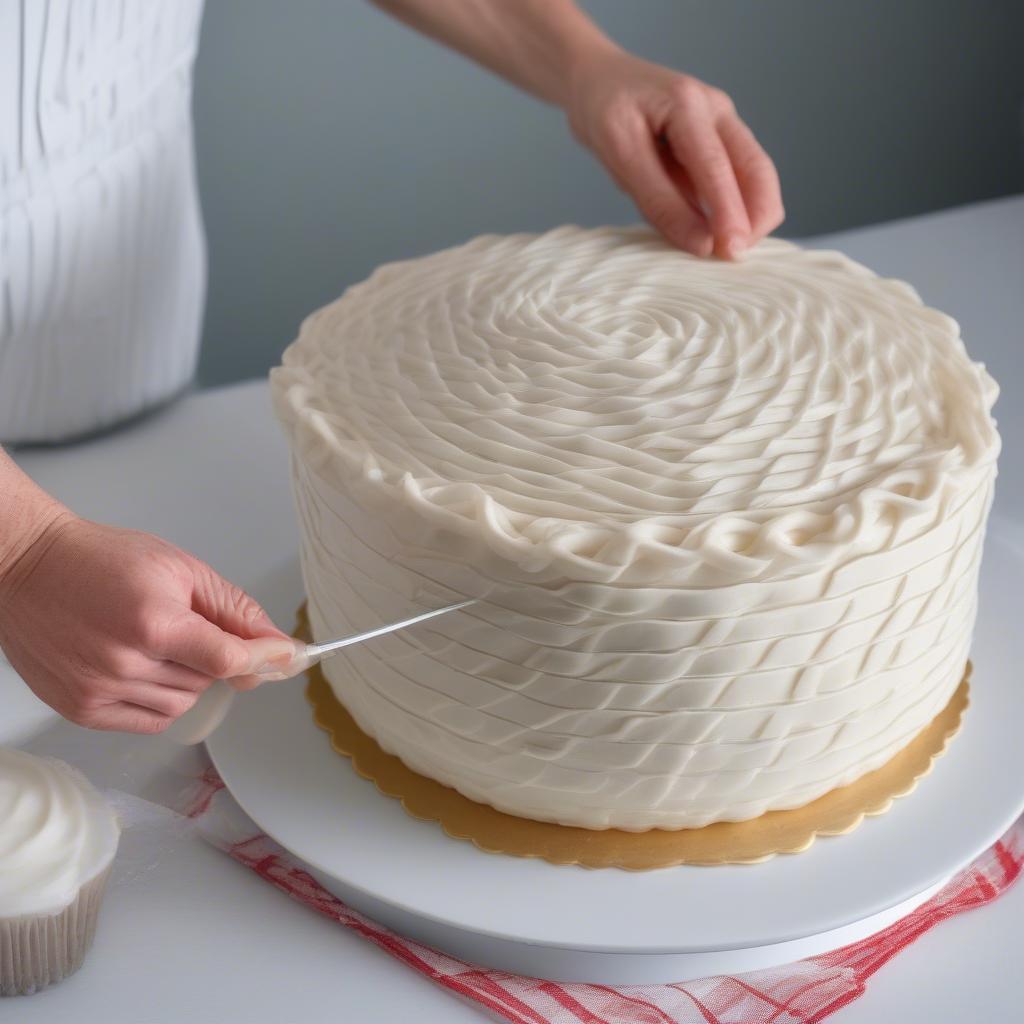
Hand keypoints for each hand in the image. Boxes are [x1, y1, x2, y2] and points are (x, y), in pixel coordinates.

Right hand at [0, 514, 296, 733]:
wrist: (29, 567)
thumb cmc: (103, 560)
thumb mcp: (180, 569)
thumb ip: (233, 610)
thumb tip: (277, 646)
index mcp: (153, 622)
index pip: (228, 659)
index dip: (264, 659)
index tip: (288, 656)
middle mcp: (124, 663)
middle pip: (208, 681)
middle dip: (213, 657)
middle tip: (184, 625)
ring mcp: (98, 691)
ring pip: (183, 704)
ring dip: (187, 679)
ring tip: (154, 641)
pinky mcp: (81, 709)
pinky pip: (151, 721)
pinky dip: (161, 699)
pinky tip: (141, 666)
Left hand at [566, 46, 783, 258]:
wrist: (599, 80)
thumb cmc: (604, 111)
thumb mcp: (619, 154)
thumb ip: (659, 201)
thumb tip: (702, 244)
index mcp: (687, 104)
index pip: (716, 165)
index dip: (727, 212)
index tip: (730, 250)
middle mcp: (716, 110)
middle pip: (756, 169)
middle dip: (755, 217)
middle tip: (736, 258)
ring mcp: (724, 125)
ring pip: (756, 176)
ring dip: (751, 215)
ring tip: (728, 252)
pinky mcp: (720, 143)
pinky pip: (739, 180)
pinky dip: (735, 209)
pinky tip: (719, 234)